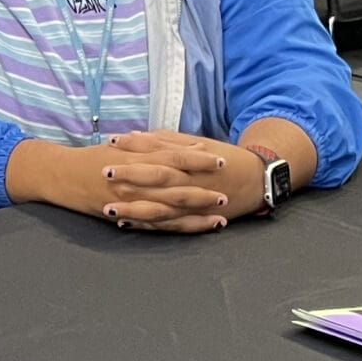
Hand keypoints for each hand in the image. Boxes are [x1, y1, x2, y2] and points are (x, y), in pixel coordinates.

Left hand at [101, 132, 263, 231]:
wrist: (256, 181)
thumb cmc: (223, 159)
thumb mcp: (199, 144)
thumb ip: (167, 141)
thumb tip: (137, 136)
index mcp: (191, 159)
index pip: (159, 151)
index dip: (136, 146)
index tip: (113, 141)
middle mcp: (190, 181)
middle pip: (157, 178)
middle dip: (131, 176)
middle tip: (105, 171)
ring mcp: (190, 204)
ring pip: (159, 207)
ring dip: (133, 208)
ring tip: (108, 208)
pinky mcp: (191, 219)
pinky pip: (167, 225)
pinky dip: (147, 225)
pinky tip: (125, 223)